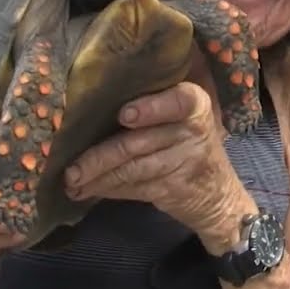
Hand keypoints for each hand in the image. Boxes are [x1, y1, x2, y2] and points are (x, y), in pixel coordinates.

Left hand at [62, 71, 254, 249]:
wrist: (217, 192)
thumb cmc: (186, 139)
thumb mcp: (182, 114)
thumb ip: (152, 100)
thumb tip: (93, 96)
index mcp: (194, 103)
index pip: (178, 102)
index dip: (151, 109)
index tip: (125, 115)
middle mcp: (193, 131)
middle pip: (139, 142)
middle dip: (100, 156)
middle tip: (71, 167)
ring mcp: (185, 162)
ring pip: (132, 169)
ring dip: (97, 177)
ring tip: (71, 181)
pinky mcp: (174, 189)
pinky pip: (134, 188)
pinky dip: (108, 190)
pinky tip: (87, 190)